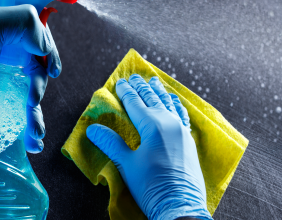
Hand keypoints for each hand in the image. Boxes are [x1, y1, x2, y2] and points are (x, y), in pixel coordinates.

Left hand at [0, 4, 60, 152]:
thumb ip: (24, 21)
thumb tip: (44, 48)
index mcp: (5, 30)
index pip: (39, 34)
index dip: (49, 49)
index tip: (52, 68)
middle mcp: (6, 54)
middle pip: (39, 67)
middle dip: (41, 85)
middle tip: (31, 98)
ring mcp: (3, 80)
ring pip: (33, 95)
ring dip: (37, 115)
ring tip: (34, 131)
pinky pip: (22, 116)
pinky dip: (31, 128)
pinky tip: (33, 141)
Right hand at [86, 75, 211, 219]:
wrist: (180, 205)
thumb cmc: (151, 185)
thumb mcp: (126, 164)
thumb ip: (110, 143)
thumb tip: (92, 128)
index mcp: (153, 126)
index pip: (136, 103)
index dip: (126, 92)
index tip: (120, 82)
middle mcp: (170, 124)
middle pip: (154, 100)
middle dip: (143, 88)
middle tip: (135, 77)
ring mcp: (182, 132)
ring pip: (170, 105)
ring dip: (160, 93)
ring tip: (154, 82)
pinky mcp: (189, 142)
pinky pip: (182, 115)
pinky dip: (175, 105)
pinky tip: (174, 103)